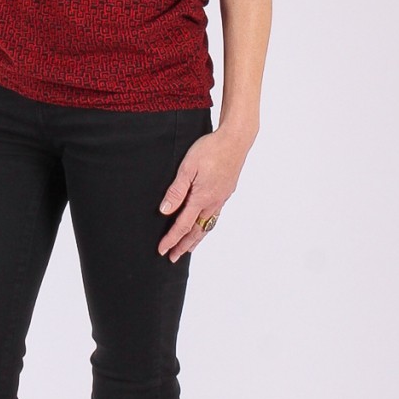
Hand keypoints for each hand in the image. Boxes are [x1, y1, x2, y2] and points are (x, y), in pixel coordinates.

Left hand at [157, 123, 257, 261]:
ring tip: (188, 248)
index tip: (162, 251)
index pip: (183, 225)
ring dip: (196, 238)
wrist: (235, 140)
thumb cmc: (210, 149)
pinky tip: (205, 224)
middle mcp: (213, 202)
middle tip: (173, 257)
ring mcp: (222, 198)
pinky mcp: (226, 192)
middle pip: (196, 231)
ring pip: (207, 225)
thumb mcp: (187, 167)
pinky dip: (207, 226)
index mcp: (202, 198)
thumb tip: (165, 211)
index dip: (171, 239)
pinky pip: (215, 216)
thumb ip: (177, 190)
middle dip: (184, 245)